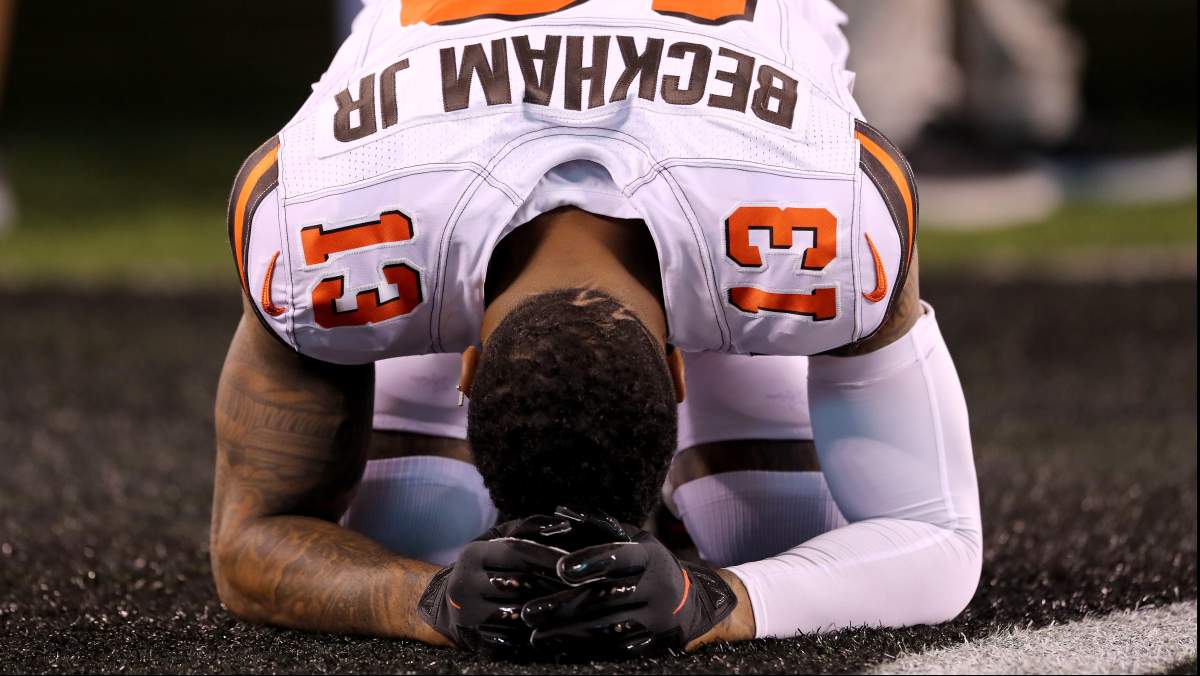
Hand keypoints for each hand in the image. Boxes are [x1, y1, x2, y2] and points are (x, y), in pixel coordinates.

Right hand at [416, 515, 571, 655]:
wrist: (451, 606)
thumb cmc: (487, 568)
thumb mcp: (498, 541)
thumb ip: (527, 529)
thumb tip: (562, 525)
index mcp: (473, 554)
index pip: (516, 551)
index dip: (547, 555)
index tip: (573, 560)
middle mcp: (465, 583)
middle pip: (519, 581)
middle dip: (553, 583)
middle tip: (582, 583)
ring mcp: (469, 614)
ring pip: (518, 610)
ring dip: (548, 607)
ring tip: (574, 603)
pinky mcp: (477, 638)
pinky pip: (513, 635)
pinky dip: (536, 629)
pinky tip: (555, 624)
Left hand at [520, 519, 737, 656]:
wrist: (689, 603)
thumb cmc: (645, 563)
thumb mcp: (632, 539)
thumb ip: (597, 528)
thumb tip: (561, 513)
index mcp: (648, 556)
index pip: (620, 557)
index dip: (593, 561)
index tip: (561, 568)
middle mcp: (657, 587)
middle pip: (606, 598)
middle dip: (564, 606)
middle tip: (530, 611)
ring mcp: (656, 619)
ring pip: (607, 628)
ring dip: (567, 633)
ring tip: (535, 635)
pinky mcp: (651, 643)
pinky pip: (614, 649)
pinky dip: (582, 650)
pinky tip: (556, 648)